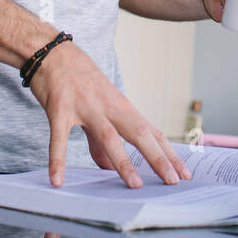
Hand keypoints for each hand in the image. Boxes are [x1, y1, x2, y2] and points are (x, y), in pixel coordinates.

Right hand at [28, 39, 191, 188]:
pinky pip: (59, 138)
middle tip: (173, 181)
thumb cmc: (79, 80)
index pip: (152, 133)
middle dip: (158, 158)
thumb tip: (107, 167)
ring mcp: (85, 107)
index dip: (168, 154)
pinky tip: (57, 180)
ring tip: (135, 185)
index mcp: (122, 107)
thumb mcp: (98, 107)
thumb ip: (100, 141)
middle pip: (139, 134)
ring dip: (123, 162)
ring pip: (109, 137)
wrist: (53, 52)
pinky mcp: (60, 109)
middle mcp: (108, 107)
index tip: (184, 174)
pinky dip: (58, 160)